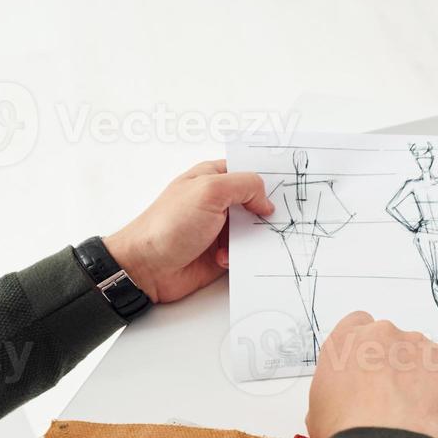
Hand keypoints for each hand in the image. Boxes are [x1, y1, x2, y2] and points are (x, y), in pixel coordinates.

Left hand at [103, 160, 274, 303]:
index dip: (267, 177)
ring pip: (255, 230)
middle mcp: (218, 201)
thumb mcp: (209, 191)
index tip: (289, 185)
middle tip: (276, 218)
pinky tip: (224, 259)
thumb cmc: (168, 224)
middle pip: (256, 202)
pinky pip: (246, 254)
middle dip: (267, 212)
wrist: (147, 267)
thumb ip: (244, 186)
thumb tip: (266, 201)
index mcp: (212, 178)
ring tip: (244, 243)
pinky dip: (242, 257)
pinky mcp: (222, 253)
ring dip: (254, 239)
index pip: (248, 171)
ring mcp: (220, 228)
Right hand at [306, 312, 437, 437]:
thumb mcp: (318, 408)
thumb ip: (336, 389)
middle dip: (395, 365)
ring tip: (413, 411)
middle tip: (392, 398)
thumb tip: (344, 401)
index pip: (359, 324)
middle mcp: (382, 334)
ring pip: (422, 355)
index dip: (366, 348)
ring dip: (420, 376)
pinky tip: (431, 411)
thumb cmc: (346, 432)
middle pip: (393, 342)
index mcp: (346, 340)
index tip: (370, 367)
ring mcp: (417, 345)